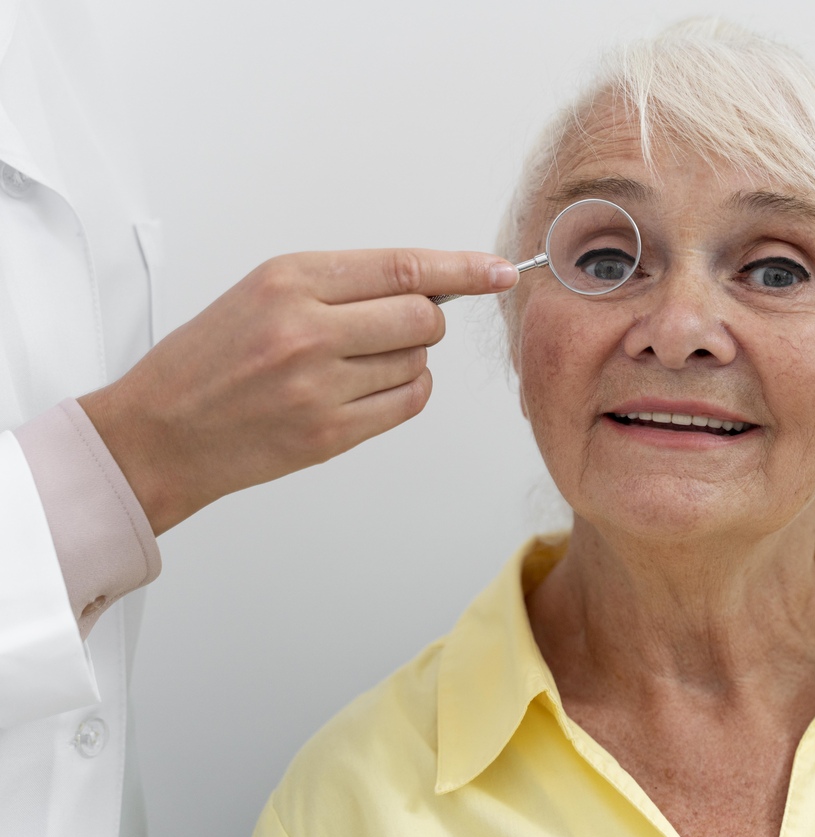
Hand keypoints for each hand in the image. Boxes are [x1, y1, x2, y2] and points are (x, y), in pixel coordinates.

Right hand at [79, 248, 516, 534]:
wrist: (160, 433)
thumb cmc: (209, 359)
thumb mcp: (262, 293)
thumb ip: (343, 284)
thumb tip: (428, 285)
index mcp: (290, 280)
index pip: (404, 268)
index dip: (462, 269)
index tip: (498, 270)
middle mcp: (307, 329)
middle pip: (423, 318)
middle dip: (424, 322)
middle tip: (393, 328)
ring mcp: (320, 385)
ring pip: (419, 362)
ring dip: (406, 360)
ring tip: (355, 364)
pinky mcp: (331, 433)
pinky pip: (408, 403)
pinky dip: (406, 392)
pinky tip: (372, 389)